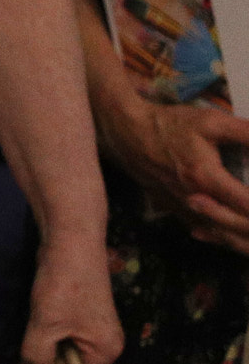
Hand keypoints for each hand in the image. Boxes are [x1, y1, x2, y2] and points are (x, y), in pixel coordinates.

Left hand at [17, 235, 122, 363]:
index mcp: (106, 351)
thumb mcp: (46, 325)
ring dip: (44, 351)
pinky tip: (31, 332)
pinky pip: (63, 334)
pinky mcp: (80, 311)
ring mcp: (93, 326)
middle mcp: (105, 342)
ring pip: (66, 350)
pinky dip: (47, 336)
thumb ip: (38, 356)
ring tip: (21, 354)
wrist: (69, 240)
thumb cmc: (63, 285)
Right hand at [99, 92, 248, 251]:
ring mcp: (183, 207)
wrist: (125, 132)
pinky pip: (202, 230)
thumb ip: (246, 133)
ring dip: (242, 241)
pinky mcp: (173, 208)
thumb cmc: (170, 124)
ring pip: (219, 234)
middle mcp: (196, 199)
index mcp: (207, 178)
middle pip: (236, 228)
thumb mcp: (210, 121)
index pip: (248, 206)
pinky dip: (221, 238)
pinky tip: (231, 241)